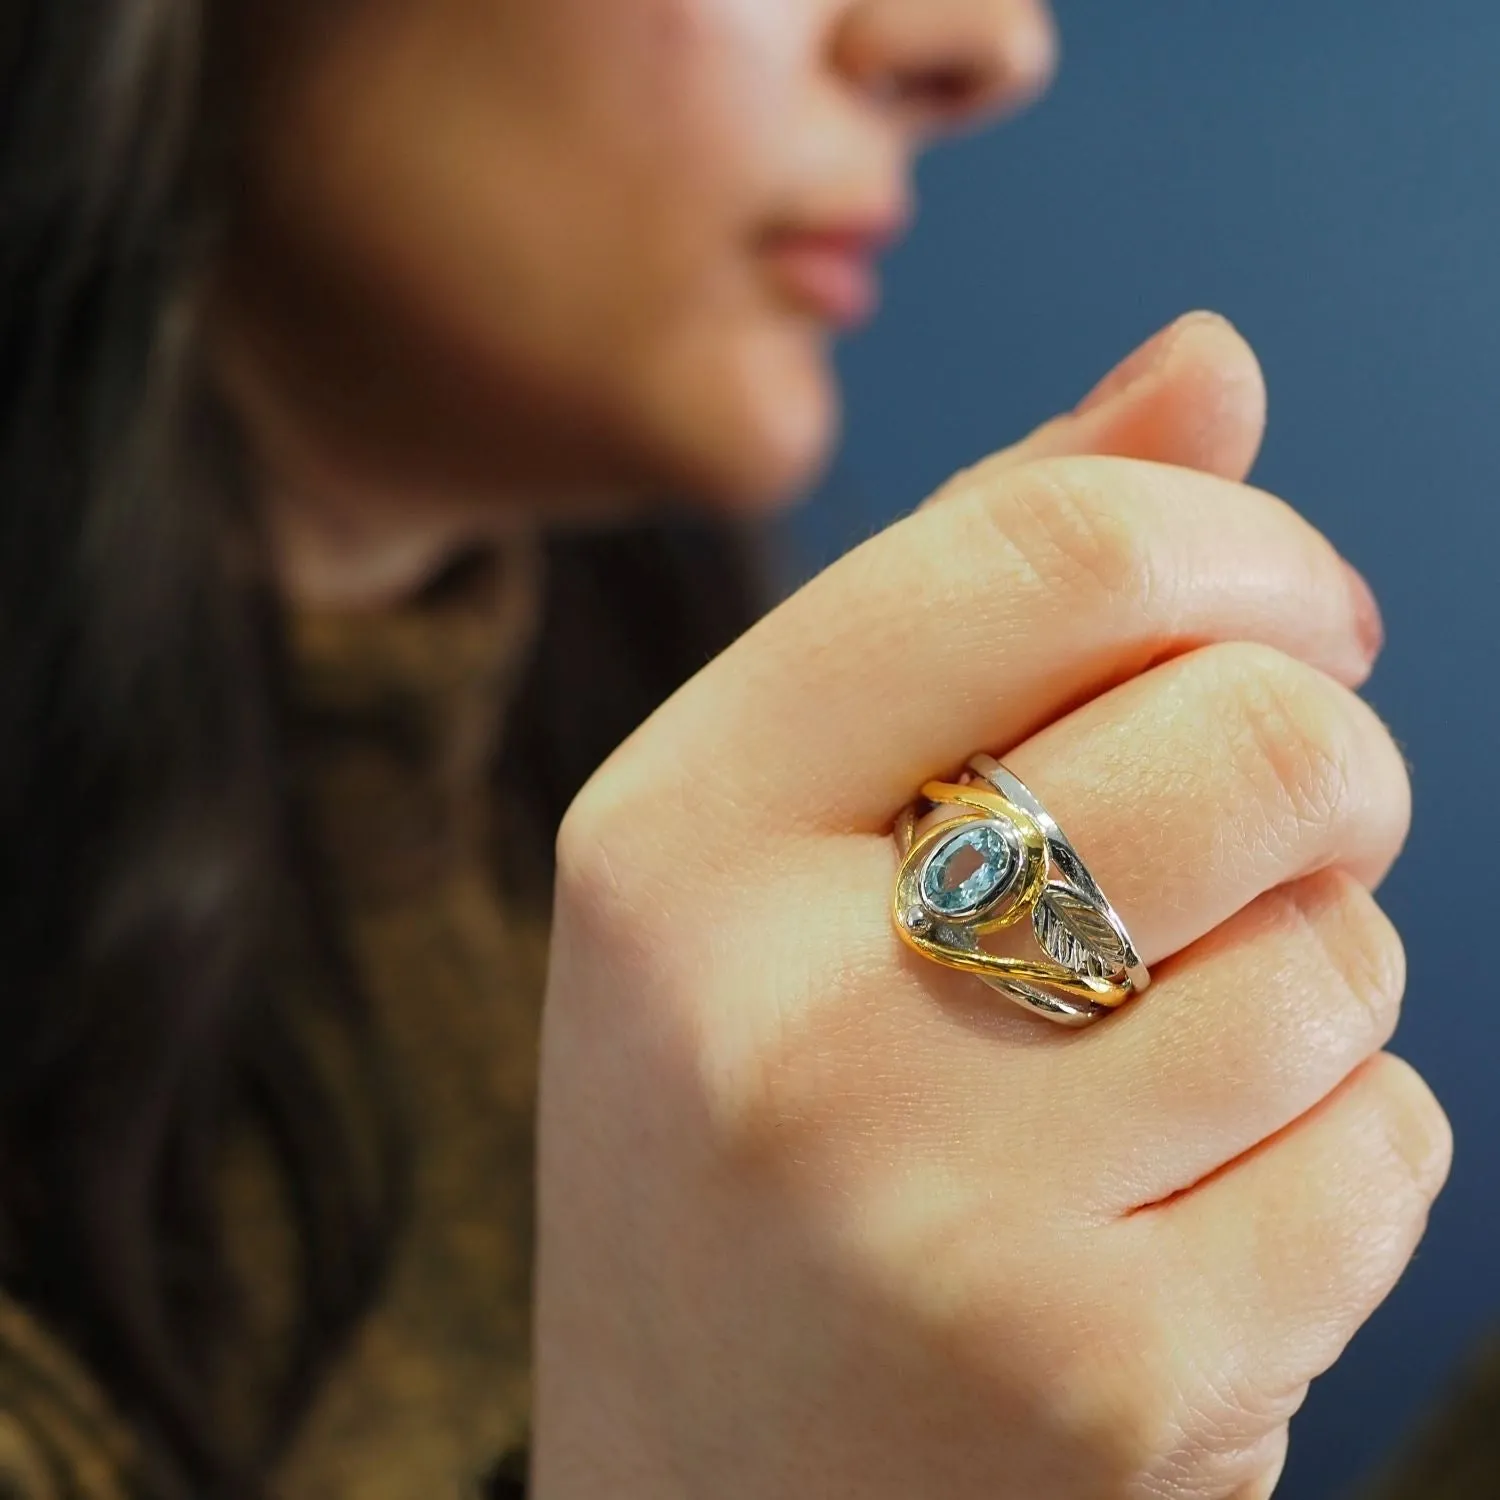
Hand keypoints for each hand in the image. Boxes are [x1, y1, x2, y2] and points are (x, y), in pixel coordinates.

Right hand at [531, 315, 1448, 1499]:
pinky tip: (1181, 1217)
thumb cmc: (753, 1118)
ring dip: (1317, 974)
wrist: (715, 1486)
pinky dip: (1336, 1155)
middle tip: (1263, 833)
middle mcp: (771, 1020)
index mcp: (665, 839)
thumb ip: (984, 584)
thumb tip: (1208, 359)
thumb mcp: (784, 838)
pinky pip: (1378, 1154)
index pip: (1039, 555)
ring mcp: (931, 1219)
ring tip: (1159, 1060)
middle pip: (1250, 738)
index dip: (1235, 541)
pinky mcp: (1099, 1386)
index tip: (1294, 608)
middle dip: (1321, 761)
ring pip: (1341, 957)